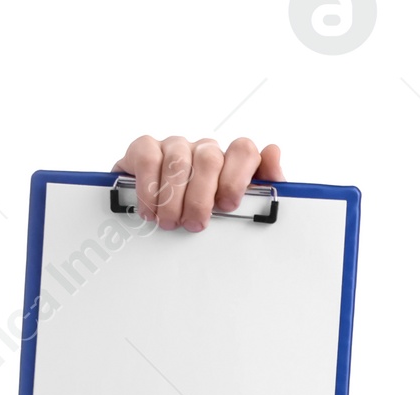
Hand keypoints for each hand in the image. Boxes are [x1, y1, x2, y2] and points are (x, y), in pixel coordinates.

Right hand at [109, 134, 284, 230]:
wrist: (164, 216)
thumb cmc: (208, 215)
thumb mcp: (241, 209)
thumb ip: (265, 186)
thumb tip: (273, 153)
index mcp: (231, 162)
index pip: (243, 150)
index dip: (236, 177)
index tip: (227, 205)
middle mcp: (205, 149)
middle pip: (209, 158)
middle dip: (201, 196)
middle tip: (195, 224)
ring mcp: (176, 146)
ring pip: (178, 161)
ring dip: (173, 198)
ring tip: (170, 222)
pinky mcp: (146, 148)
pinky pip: (148, 158)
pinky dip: (149, 187)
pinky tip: (151, 209)